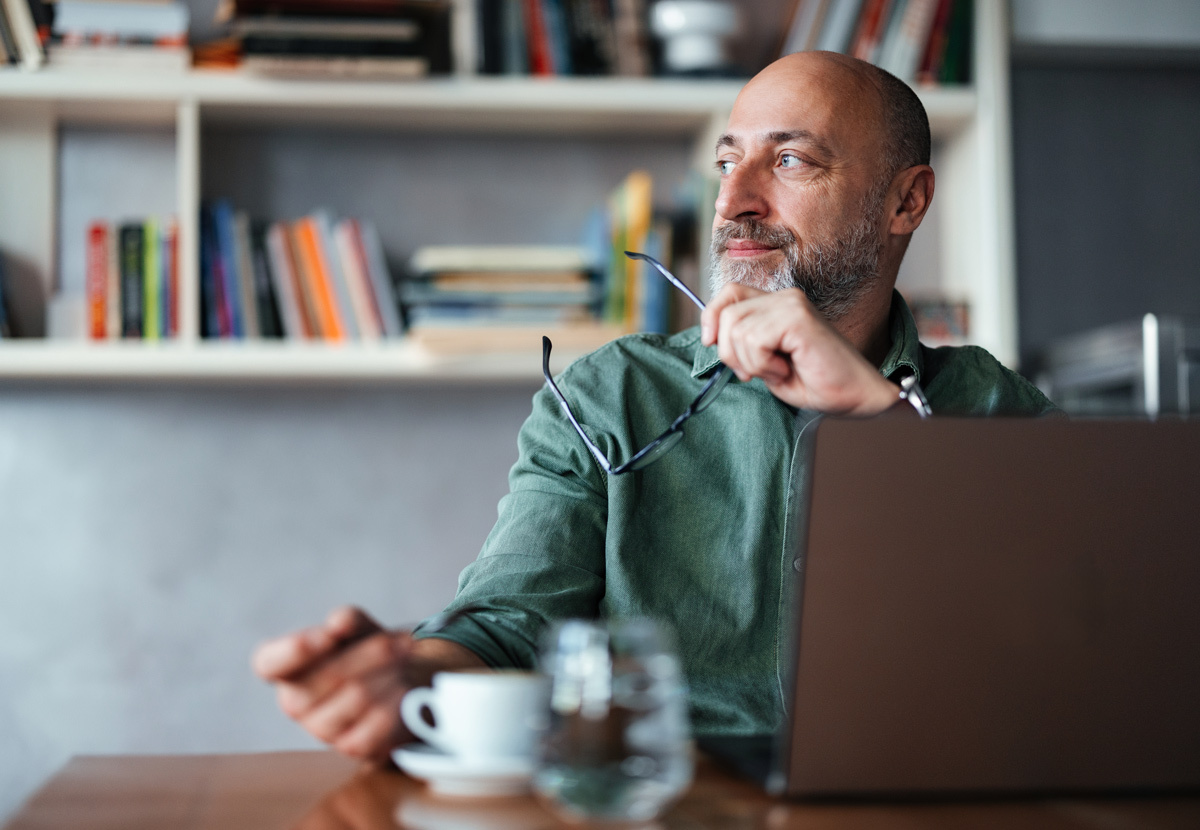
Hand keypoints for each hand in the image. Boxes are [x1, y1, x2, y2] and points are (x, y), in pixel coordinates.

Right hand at [252, 606, 484, 763]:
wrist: (403, 681)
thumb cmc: (368, 650)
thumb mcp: (360, 628)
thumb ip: (348, 621)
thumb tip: (339, 623)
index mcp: (287, 668)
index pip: (269, 663)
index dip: (294, 651)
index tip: (327, 636)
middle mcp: (296, 702)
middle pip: (328, 677)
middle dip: (370, 655)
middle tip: (400, 642)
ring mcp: (322, 728)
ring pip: (356, 699)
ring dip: (389, 674)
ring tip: (406, 660)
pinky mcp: (351, 746)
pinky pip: (374, 726)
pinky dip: (396, 702)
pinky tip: (406, 688)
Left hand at [700, 284, 897, 414]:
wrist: (856, 396)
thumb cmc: (816, 383)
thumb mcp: (766, 362)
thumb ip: (743, 343)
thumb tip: (711, 336)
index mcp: (777, 304)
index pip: (729, 293)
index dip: (711, 317)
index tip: (710, 343)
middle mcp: (785, 297)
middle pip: (727, 314)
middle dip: (730, 352)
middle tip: (756, 372)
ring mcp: (792, 305)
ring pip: (737, 329)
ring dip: (750, 362)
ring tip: (778, 371)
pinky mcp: (798, 318)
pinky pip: (755, 339)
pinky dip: (763, 364)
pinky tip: (786, 369)